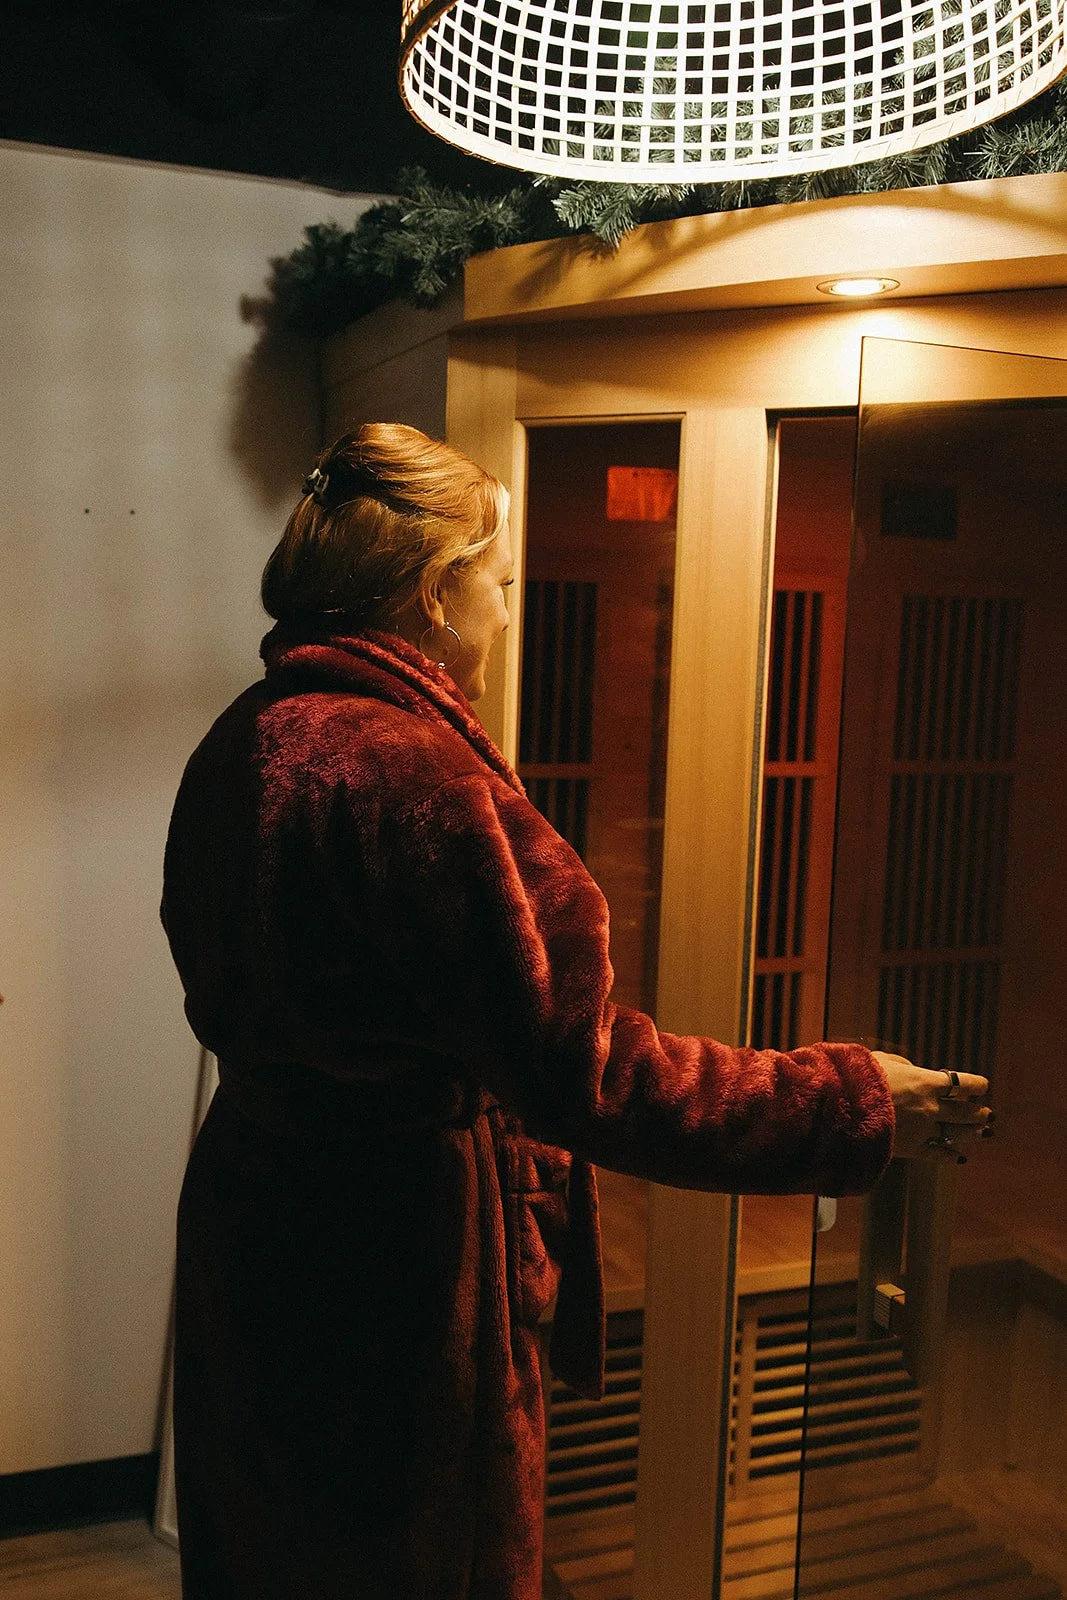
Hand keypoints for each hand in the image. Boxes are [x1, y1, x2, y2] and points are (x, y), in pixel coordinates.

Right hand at [871, 1051, 993, 1161]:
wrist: (844, 1108)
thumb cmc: (860, 1078)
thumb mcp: (881, 1060)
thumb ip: (903, 1065)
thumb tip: (912, 1070)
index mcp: (926, 1082)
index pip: (962, 1083)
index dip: (976, 1085)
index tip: (983, 1086)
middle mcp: (931, 1107)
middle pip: (965, 1111)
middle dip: (979, 1112)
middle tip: (989, 1114)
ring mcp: (924, 1130)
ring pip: (958, 1133)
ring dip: (973, 1133)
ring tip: (983, 1133)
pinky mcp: (912, 1149)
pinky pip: (938, 1154)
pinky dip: (951, 1156)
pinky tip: (961, 1158)